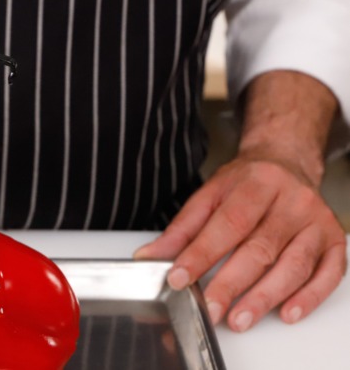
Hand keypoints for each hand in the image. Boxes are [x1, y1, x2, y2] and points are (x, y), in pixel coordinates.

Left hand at [136, 71, 347, 332]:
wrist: (286, 162)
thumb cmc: (245, 183)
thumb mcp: (209, 195)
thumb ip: (182, 228)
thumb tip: (150, 255)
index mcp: (255, 183)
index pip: (226, 224)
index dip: (201, 254)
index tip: (179, 278)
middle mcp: (291, 200)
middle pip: (259, 248)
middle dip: (231, 284)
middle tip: (209, 309)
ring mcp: (316, 221)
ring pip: (293, 265)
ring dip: (264, 297)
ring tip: (238, 319)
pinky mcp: (334, 239)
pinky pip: (328, 274)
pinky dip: (308, 297)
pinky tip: (286, 312)